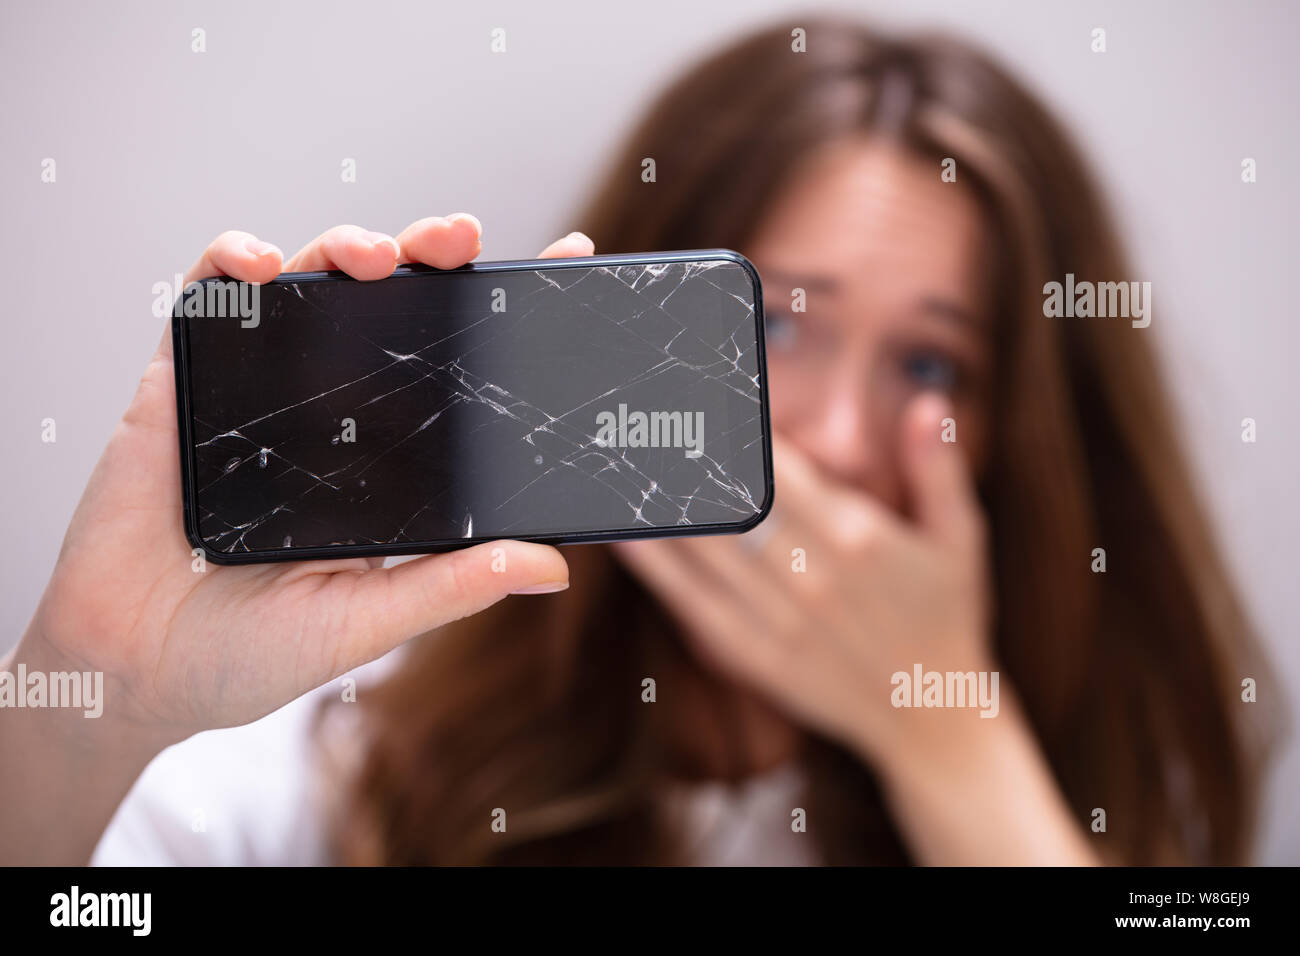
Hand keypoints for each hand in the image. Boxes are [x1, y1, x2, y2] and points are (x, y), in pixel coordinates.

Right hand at [19, 218, 594, 750]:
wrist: (129, 674)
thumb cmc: (249, 654)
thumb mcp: (368, 621)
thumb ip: (452, 586)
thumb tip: (551, 565)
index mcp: (385, 463)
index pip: (455, 370)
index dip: (501, 313)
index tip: (565, 260)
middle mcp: (328, 415)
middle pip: (389, 308)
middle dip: (428, 256)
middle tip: (463, 239)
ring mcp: (256, 394)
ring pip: (308, 286)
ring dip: (343, 248)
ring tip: (375, 255)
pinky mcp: (183, 385)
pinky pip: (206, 303)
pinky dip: (230, 265)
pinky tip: (260, 265)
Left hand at [611, 392, 993, 768]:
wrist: (933, 717)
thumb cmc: (949, 616)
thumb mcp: (962, 538)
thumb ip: (939, 468)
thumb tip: (930, 404)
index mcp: (856, 535)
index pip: (776, 467)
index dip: (731, 431)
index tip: (697, 399)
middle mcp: (811, 575)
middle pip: (728, 501)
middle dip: (684, 459)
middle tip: (638, 423)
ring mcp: (780, 621)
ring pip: (703, 547)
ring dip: (661, 503)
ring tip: (619, 464)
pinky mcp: (757, 659)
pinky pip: (694, 606)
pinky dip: (656, 569)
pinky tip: (624, 537)